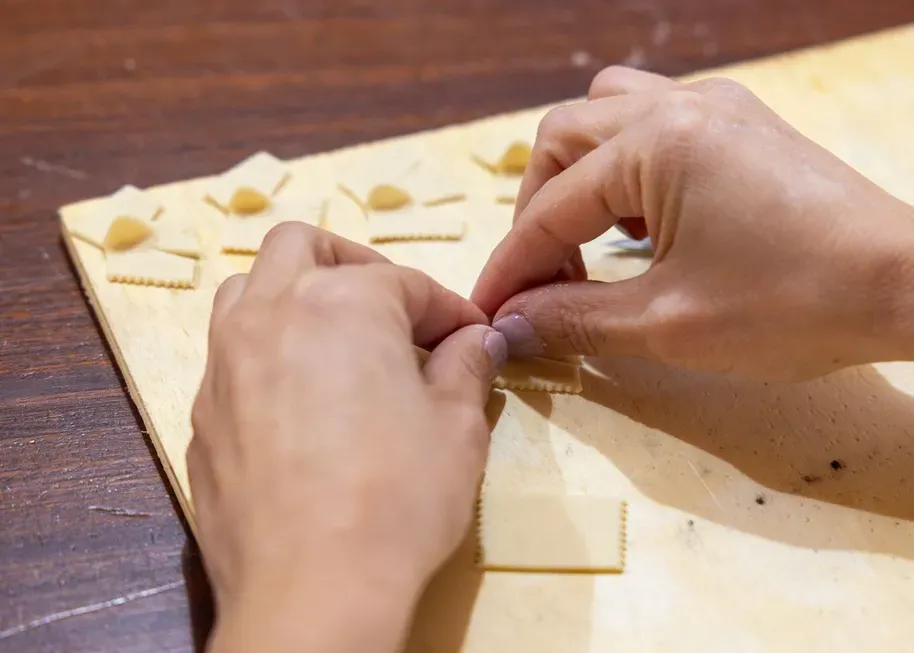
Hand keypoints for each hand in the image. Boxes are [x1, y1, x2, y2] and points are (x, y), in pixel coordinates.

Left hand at [190, 223, 506, 651]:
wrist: (311, 589)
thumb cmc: (398, 498)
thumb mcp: (458, 427)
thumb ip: (466, 366)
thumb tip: (476, 340)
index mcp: (342, 302)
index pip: (405, 282)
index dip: (448, 308)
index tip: (471, 337)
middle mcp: (271, 314)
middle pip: (302, 246)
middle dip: (354, 264)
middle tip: (393, 312)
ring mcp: (225, 363)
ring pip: (248, 290)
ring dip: (295, 296)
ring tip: (336, 343)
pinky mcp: (203, 413)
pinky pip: (231, 356)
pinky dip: (269, 354)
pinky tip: (302, 404)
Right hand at [473, 66, 913, 379]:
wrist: (908, 287)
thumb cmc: (795, 305)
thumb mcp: (667, 324)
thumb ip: (575, 319)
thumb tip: (510, 326)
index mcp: (656, 145)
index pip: (552, 209)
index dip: (512, 265)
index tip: (488, 310)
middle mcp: (678, 107)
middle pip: (562, 141)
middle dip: (538, 212)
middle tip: (542, 279)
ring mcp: (714, 108)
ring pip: (605, 116)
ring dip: (577, 177)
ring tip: (587, 241)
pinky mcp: (739, 124)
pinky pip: (652, 122)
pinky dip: (623, 169)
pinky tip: (637, 221)